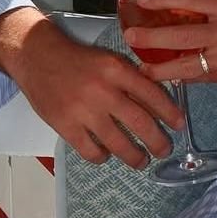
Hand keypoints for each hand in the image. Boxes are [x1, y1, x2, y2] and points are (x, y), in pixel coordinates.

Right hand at [0, 9, 184, 168]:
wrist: (36, 56)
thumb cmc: (76, 58)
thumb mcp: (107, 59)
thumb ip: (128, 77)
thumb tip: (156, 99)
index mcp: (116, 69)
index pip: (152, 94)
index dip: (169, 112)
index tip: (179, 125)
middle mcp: (103, 90)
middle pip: (140, 123)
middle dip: (157, 141)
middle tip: (165, 150)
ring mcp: (84, 111)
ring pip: (118, 143)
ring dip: (134, 156)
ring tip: (141, 161)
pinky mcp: (65, 126)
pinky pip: (91, 151)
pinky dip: (102, 157)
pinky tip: (106, 155)